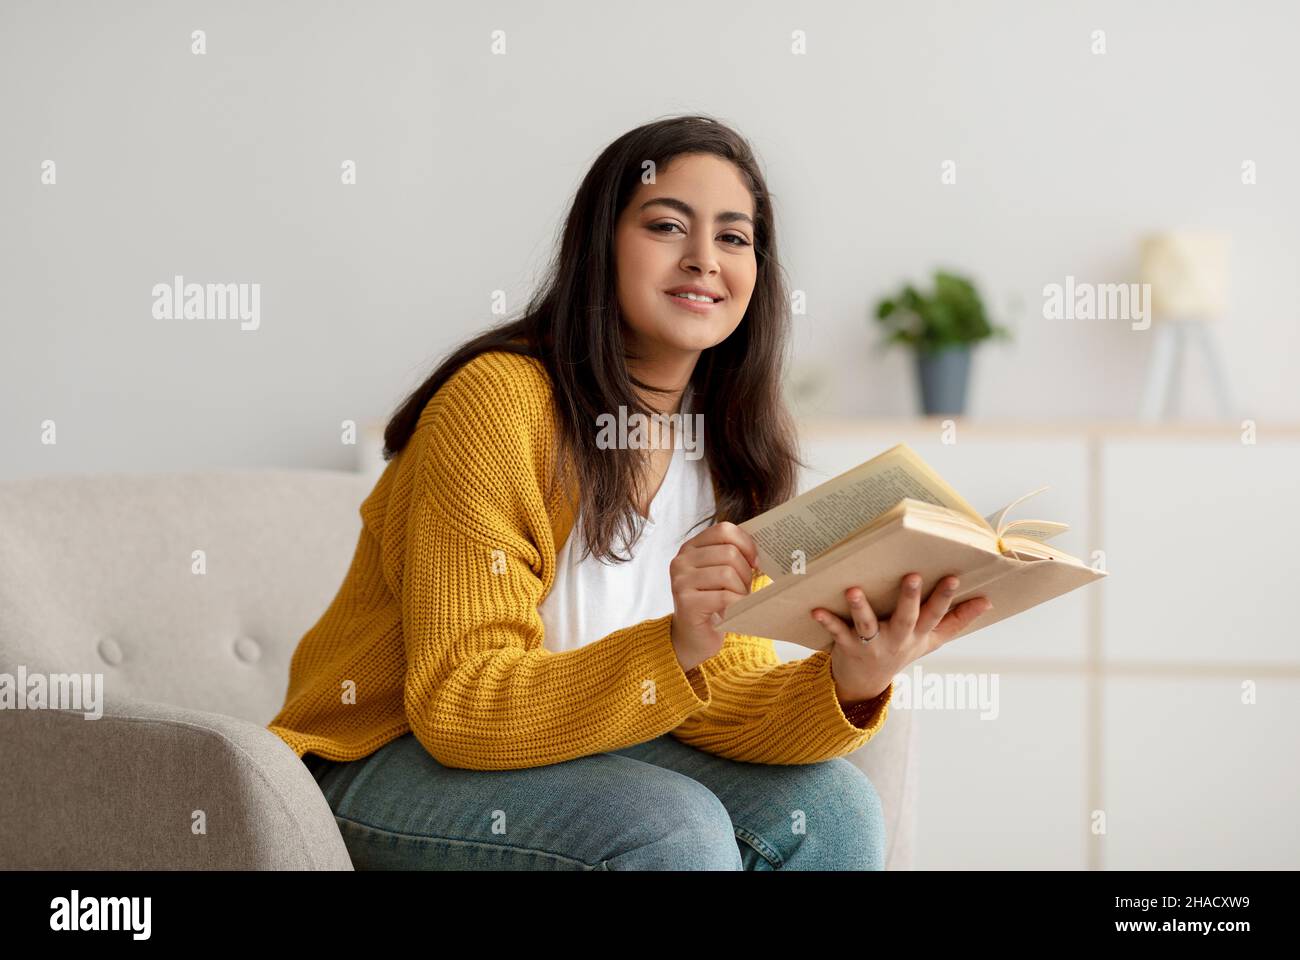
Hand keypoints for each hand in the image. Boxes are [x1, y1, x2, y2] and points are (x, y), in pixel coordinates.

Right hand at [669, 521, 758, 671]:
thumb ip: (734, 555)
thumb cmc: (713, 603)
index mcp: (691, 547)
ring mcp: (681, 581)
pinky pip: (724, 596)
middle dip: (746, 573)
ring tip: (737, 600)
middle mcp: (681, 560)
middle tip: (744, 589)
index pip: (723, 530)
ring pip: (727, 573)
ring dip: (741, 590)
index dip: (746, 543)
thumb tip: (767, 546)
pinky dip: (737, 604)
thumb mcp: (721, 573)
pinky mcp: (686, 602)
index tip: (755, 562)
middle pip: (729, 552)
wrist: (694, 637)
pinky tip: (733, 611)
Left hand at [812, 573, 992, 702]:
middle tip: (912, 576)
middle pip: (906, 618)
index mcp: (919, 634)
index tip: (954, 578)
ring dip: (861, 607)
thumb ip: (958, 621)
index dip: (945, 598)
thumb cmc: (902, 650)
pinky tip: (816, 610)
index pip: (936, 614)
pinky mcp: (848, 647)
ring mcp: (872, 644)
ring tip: (854, 590)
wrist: (865, 682)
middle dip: (910, 598)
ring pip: (868, 624)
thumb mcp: (932, 640)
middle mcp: (897, 639)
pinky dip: (827, 622)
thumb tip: (988, 602)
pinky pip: (837, 633)